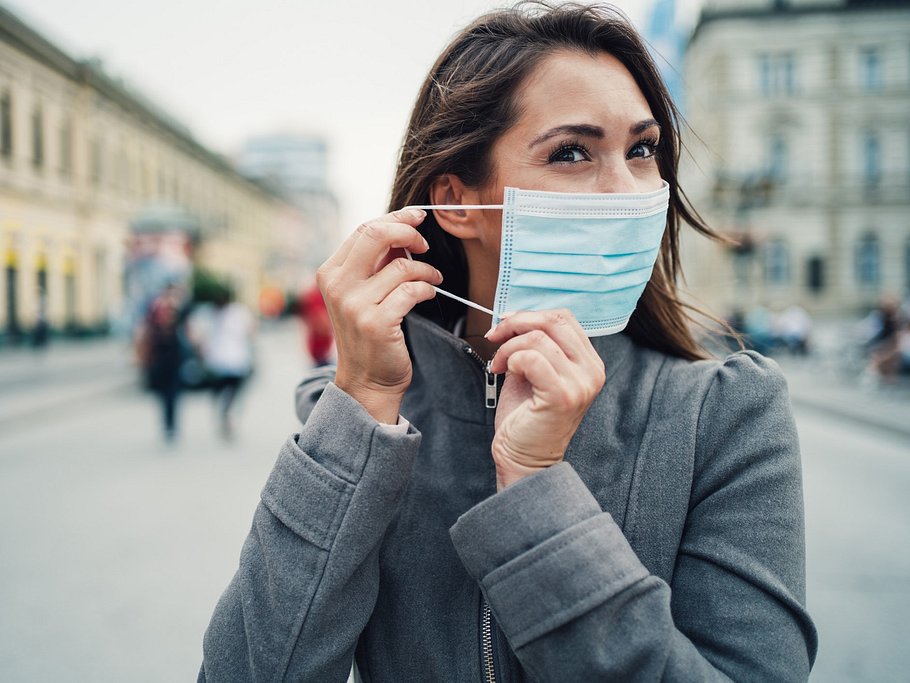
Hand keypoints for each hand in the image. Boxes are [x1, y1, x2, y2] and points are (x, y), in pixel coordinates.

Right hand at [316, 209, 442, 422]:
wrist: (367, 381)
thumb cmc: (370, 335)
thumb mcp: (362, 294)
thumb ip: (375, 263)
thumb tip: (404, 231)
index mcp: (331, 272)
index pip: (364, 229)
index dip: (395, 218)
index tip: (417, 217)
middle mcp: (337, 285)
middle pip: (377, 234)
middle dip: (408, 231)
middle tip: (425, 244)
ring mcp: (355, 304)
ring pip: (401, 265)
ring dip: (426, 270)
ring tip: (433, 279)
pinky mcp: (376, 322)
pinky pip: (412, 290)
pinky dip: (427, 288)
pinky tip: (428, 294)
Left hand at [486, 310, 605, 488]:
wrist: (525, 459)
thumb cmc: (527, 418)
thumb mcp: (534, 371)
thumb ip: (535, 344)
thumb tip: (514, 317)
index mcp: (588, 362)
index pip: (564, 318)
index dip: (529, 314)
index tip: (505, 324)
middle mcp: (591, 371)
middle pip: (554, 320)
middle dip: (516, 324)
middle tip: (495, 338)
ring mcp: (580, 384)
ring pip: (538, 338)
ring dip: (508, 347)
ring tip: (499, 365)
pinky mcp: (562, 396)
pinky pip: (531, 358)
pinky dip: (511, 359)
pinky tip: (505, 373)